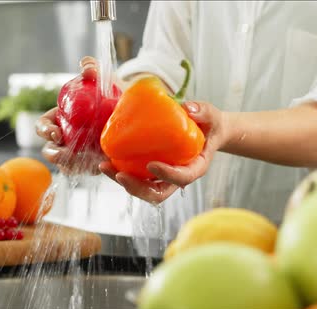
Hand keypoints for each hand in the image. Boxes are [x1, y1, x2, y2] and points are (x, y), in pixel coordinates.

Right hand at [36, 56, 104, 174]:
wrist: (134, 110)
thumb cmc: (112, 93)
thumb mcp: (104, 80)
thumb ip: (93, 70)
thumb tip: (86, 66)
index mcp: (60, 118)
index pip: (43, 126)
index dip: (45, 131)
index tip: (56, 133)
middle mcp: (65, 138)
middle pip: (50, 150)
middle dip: (54, 154)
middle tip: (67, 152)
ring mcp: (78, 152)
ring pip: (66, 165)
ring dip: (71, 165)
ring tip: (85, 162)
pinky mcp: (93, 162)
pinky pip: (85, 171)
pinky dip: (90, 170)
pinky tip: (101, 166)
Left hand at [99, 101, 227, 203]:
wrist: (206, 130)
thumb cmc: (209, 124)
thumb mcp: (211, 115)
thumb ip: (202, 112)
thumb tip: (187, 108)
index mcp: (195, 167)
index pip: (183, 178)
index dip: (168, 175)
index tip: (152, 164)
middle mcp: (177, 176)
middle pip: (158, 193)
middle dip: (137, 188)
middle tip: (120, 175)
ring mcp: (163, 175)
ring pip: (144, 188)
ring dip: (123, 182)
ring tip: (106, 166)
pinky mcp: (151, 169)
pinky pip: (136, 175)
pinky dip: (121, 171)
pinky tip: (107, 159)